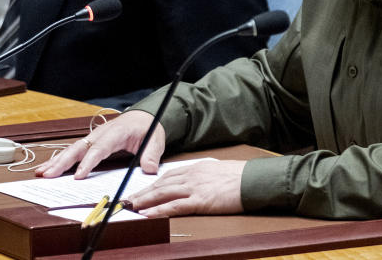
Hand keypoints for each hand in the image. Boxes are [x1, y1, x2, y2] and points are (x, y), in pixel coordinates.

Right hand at [35, 110, 165, 178]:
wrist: (143, 117)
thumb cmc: (146, 129)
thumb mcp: (154, 140)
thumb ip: (151, 155)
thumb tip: (150, 169)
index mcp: (115, 133)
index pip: (98, 149)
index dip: (87, 163)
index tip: (78, 176)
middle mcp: (100, 134)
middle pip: (78, 148)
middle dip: (62, 162)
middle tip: (48, 175)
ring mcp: (93, 138)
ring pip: (71, 149)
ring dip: (56, 161)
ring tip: (40, 172)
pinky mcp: (90, 143)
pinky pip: (73, 151)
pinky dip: (59, 159)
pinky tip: (47, 168)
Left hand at [128, 160, 245, 217]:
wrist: (253, 180)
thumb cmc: (241, 177)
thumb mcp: (219, 170)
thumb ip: (205, 176)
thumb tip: (199, 182)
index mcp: (196, 168)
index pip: (169, 175)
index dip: (153, 183)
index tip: (142, 189)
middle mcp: (192, 175)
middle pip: (161, 183)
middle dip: (143, 192)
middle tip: (128, 199)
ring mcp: (195, 188)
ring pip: (163, 193)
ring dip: (145, 200)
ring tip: (132, 206)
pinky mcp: (200, 201)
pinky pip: (174, 206)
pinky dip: (159, 210)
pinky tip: (148, 214)